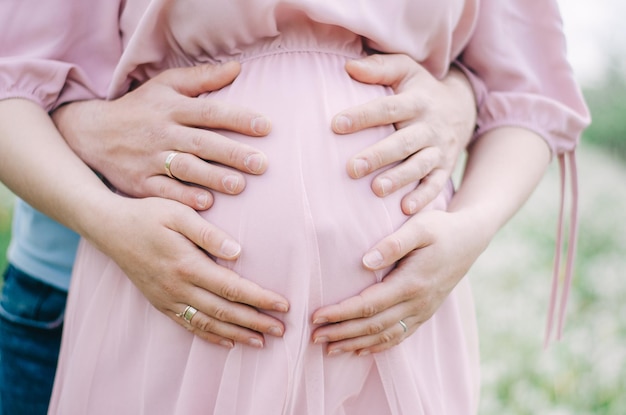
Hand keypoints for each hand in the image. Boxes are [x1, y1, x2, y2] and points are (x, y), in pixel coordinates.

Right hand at [53, 61, 269, 210]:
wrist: (91, 133)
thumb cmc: (140, 107)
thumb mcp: (165, 85)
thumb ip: (202, 78)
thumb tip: (237, 68)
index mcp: (172, 108)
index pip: (210, 111)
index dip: (238, 118)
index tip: (266, 127)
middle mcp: (162, 132)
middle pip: (202, 143)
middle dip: (232, 154)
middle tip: (261, 164)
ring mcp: (149, 158)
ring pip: (184, 168)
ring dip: (212, 177)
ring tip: (239, 186)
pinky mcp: (139, 182)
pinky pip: (163, 191)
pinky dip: (183, 197)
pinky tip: (205, 204)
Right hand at [90, 193, 289, 348]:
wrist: (109, 228)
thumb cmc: (147, 214)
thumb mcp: (178, 213)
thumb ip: (208, 233)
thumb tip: (237, 251)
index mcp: (187, 265)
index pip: (232, 287)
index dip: (260, 298)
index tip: (283, 304)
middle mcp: (177, 288)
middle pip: (225, 312)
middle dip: (256, 322)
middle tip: (282, 330)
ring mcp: (167, 299)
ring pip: (208, 323)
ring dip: (237, 334)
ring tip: (262, 341)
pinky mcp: (160, 303)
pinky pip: (189, 325)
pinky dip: (210, 336)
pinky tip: (228, 342)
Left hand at [310, 207, 487, 354]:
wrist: (471, 239)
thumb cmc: (442, 228)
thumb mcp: (420, 227)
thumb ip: (393, 243)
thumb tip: (364, 261)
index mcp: (412, 283)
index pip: (369, 304)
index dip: (341, 313)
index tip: (316, 316)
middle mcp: (417, 303)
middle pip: (373, 326)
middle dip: (341, 333)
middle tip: (313, 337)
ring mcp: (422, 311)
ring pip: (384, 336)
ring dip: (355, 344)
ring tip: (329, 349)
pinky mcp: (424, 313)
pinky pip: (399, 337)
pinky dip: (377, 347)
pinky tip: (359, 350)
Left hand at [332, 54, 475, 213]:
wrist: (463, 107)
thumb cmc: (420, 89)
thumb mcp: (405, 70)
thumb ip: (379, 67)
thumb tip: (348, 66)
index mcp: (417, 101)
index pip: (388, 108)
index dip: (363, 116)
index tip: (336, 124)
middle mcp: (429, 126)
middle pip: (403, 142)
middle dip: (378, 156)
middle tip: (351, 168)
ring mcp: (439, 149)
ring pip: (419, 165)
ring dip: (399, 179)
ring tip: (376, 190)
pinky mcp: (445, 167)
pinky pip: (436, 184)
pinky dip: (424, 198)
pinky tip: (406, 210)